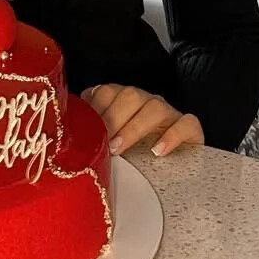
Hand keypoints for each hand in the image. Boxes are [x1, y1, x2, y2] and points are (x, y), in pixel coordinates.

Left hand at [80, 83, 203, 156]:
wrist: (175, 168)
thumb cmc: (134, 155)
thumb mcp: (110, 142)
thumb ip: (93, 133)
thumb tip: (67, 131)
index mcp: (124, 101)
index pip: (108, 91)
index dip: (95, 106)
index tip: (84, 127)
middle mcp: (146, 102)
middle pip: (130, 95)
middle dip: (112, 117)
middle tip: (101, 142)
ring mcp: (170, 114)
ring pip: (156, 107)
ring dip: (134, 127)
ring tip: (119, 147)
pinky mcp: (191, 130)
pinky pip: (186, 124)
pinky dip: (172, 135)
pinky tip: (158, 151)